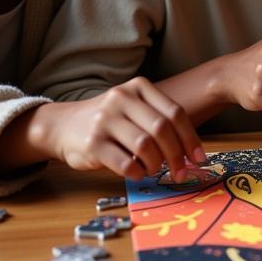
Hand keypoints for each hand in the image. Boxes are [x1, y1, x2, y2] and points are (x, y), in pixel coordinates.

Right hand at [31, 77, 204, 180]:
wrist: (62, 125)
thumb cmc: (108, 120)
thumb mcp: (133, 107)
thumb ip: (159, 119)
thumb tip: (191, 151)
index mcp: (138, 87)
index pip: (175, 112)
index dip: (191, 138)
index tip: (199, 158)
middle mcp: (121, 98)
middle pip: (162, 128)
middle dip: (177, 154)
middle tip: (182, 172)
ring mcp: (105, 120)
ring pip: (145, 145)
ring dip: (156, 164)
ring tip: (155, 169)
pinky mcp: (92, 142)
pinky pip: (125, 162)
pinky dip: (138, 172)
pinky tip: (138, 173)